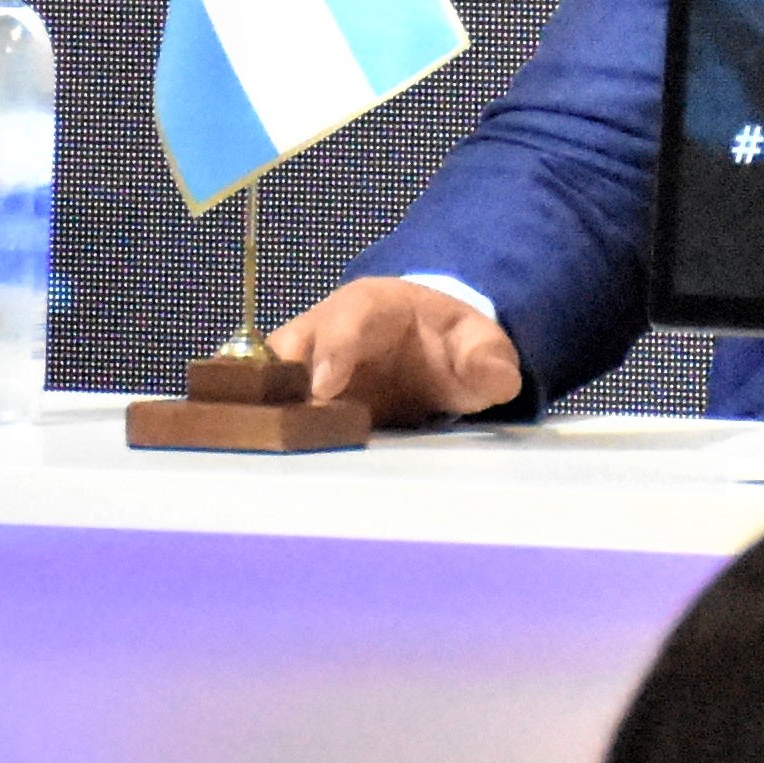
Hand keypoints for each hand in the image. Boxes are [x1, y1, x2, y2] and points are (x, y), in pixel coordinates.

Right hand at [271, 275, 521, 427]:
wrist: (430, 348)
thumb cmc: (451, 343)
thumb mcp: (478, 344)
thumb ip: (489, 359)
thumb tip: (497, 378)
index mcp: (372, 305)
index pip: (347, 318)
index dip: (333, 349)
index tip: (324, 388)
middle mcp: (325, 328)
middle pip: (288, 346)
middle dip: (282, 382)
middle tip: (287, 425)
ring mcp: (305, 364)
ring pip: (268, 379)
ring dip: (267, 409)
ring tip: (271, 448)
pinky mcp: (297, 397)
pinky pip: (270, 407)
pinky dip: (266, 426)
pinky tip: (267, 457)